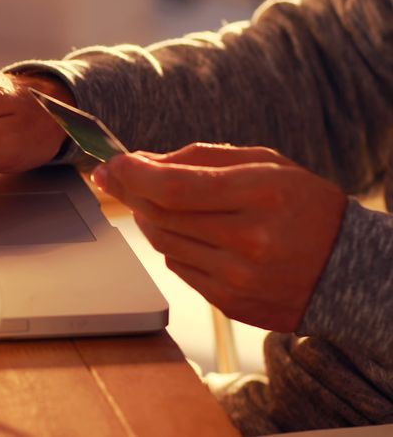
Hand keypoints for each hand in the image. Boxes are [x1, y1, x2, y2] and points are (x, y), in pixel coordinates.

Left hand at [92, 143, 347, 331]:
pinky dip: (172, 245)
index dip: (133, 175)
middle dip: (129, 191)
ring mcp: (237, 277)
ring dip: (148, 218)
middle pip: (160, 215)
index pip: (173, 187)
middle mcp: (248, 239)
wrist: (349, 269)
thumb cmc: (303, 206)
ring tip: (154, 201)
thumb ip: (200, 158)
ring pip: (162, 242)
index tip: (112, 163)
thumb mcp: (264, 164)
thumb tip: (141, 161)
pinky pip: (178, 267)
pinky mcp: (229, 302)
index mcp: (260, 194)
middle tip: (114, 176)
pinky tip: (189, 233)